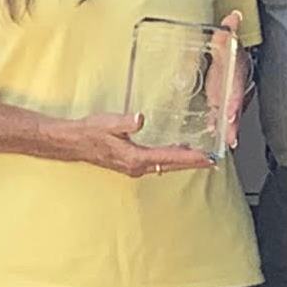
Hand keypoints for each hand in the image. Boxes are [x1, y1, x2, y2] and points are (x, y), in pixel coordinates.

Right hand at [55, 113, 219, 178]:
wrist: (74, 143)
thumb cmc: (90, 132)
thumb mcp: (108, 123)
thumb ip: (126, 122)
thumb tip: (140, 119)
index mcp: (135, 157)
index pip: (170, 157)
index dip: (190, 157)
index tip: (207, 157)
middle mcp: (137, 166)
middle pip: (172, 166)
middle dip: (193, 163)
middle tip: (213, 161)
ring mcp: (134, 167)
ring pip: (166, 166)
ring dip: (183, 162)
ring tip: (200, 158)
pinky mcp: (131, 164)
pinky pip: (157, 164)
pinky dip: (171, 160)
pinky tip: (176, 153)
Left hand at [212, 12, 244, 153]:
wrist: (232, 59)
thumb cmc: (228, 51)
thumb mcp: (226, 39)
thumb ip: (228, 31)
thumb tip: (233, 17)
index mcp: (236, 72)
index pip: (237, 86)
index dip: (234, 99)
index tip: (231, 111)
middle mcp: (235, 87)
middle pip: (235, 106)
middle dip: (233, 122)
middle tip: (230, 135)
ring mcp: (229, 98)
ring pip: (230, 116)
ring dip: (229, 130)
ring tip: (226, 141)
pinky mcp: (221, 105)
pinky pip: (221, 117)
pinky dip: (220, 128)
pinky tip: (215, 136)